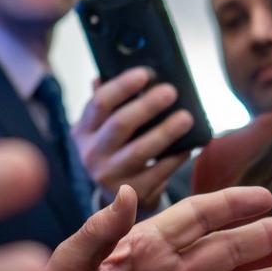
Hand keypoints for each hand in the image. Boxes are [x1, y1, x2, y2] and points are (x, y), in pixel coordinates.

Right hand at [72, 69, 190, 210]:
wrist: (116, 202)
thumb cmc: (115, 150)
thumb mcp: (102, 129)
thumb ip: (108, 102)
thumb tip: (113, 68)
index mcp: (82, 131)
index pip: (99, 103)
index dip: (122, 86)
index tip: (145, 73)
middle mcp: (91, 154)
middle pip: (120, 124)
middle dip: (147, 105)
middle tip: (171, 91)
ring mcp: (110, 177)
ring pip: (140, 150)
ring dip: (166, 131)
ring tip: (186, 117)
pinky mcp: (133, 193)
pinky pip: (159, 172)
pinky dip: (175, 157)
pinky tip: (189, 145)